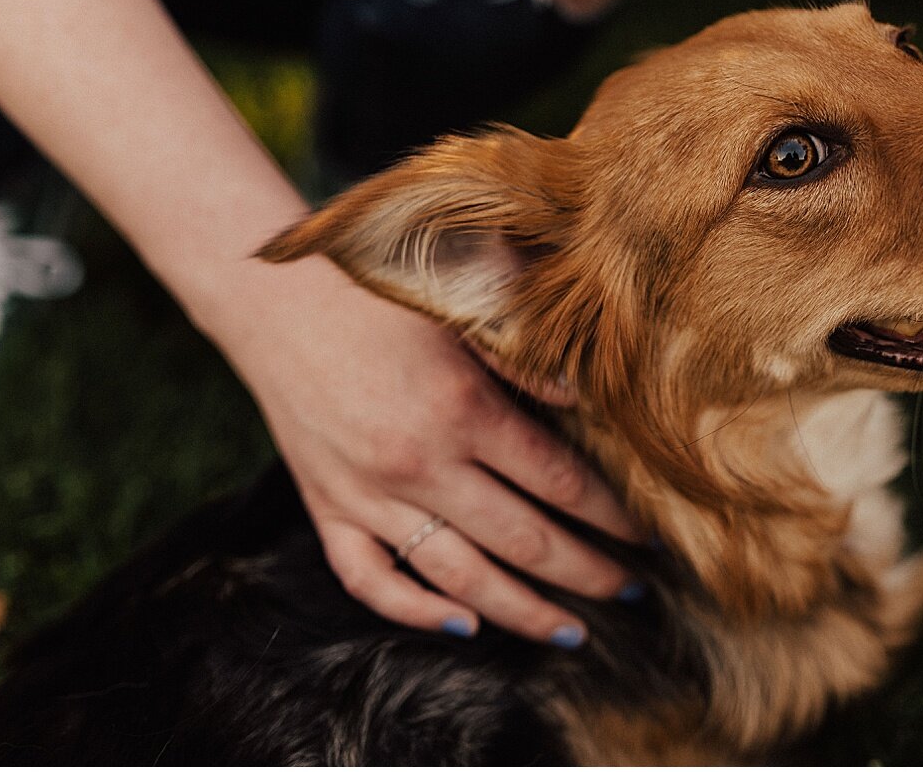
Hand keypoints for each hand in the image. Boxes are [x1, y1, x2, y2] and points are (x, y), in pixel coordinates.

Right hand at [217, 256, 641, 646]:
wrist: (275, 295)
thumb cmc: (380, 291)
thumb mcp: (464, 308)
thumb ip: (527, 359)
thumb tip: (588, 402)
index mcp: (464, 410)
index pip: (560, 483)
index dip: (612, 517)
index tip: (647, 537)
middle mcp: (419, 465)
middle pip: (523, 543)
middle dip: (587, 576)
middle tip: (632, 594)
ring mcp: (368, 495)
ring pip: (459, 580)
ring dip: (522, 613)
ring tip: (571, 631)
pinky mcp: (326, 508)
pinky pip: (371, 582)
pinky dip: (415, 613)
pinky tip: (463, 627)